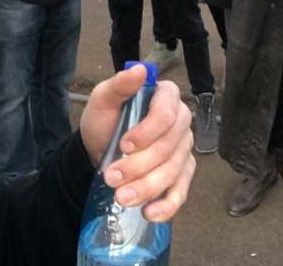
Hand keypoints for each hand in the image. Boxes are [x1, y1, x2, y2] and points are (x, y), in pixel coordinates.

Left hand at [80, 65, 194, 222]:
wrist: (99, 152)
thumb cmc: (104, 122)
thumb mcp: (102, 100)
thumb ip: (119, 84)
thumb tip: (139, 69)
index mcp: (165, 97)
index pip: (167, 113)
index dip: (147, 131)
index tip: (124, 144)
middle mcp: (181, 122)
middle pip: (169, 147)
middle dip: (140, 165)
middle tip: (112, 177)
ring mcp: (184, 149)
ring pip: (173, 171)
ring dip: (147, 187)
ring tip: (121, 197)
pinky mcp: (182, 174)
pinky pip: (181, 191)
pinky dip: (167, 205)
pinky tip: (150, 213)